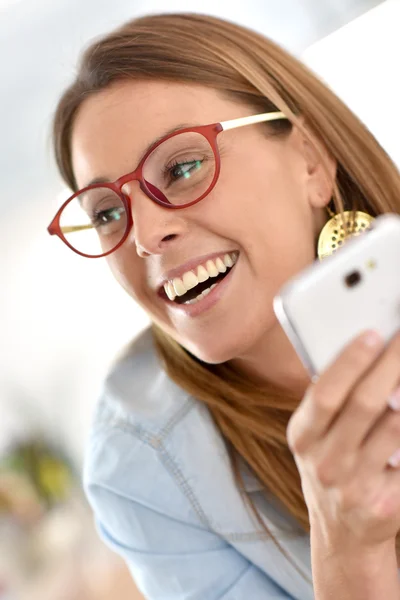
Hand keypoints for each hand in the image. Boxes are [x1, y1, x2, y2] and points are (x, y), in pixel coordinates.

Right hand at [287, 330, 399, 547]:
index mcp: (302, 436)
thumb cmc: (332, 464)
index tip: (372, 333)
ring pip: (396, 429)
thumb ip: (334, 400)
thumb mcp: (317, 435)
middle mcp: (326, 463)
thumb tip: (372, 351)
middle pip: (365, 405)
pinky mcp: (388, 505)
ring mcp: (356, 487)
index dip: (349, 362)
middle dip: (392, 365)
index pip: (325, 393)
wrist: (343, 532)